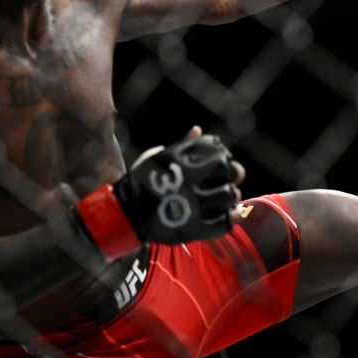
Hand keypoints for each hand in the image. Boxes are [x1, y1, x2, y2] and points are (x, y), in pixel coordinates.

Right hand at [71, 127, 243, 259]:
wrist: (125, 215)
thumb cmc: (141, 183)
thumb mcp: (156, 158)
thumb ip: (181, 145)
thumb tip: (199, 129)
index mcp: (179, 160)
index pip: (216, 151)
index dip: (223, 155)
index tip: (220, 161)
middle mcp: (188, 179)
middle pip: (227, 170)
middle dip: (231, 173)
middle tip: (228, 179)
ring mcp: (192, 205)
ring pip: (228, 194)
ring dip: (231, 194)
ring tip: (226, 196)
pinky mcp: (194, 228)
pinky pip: (224, 222)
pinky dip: (232, 216)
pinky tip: (231, 212)